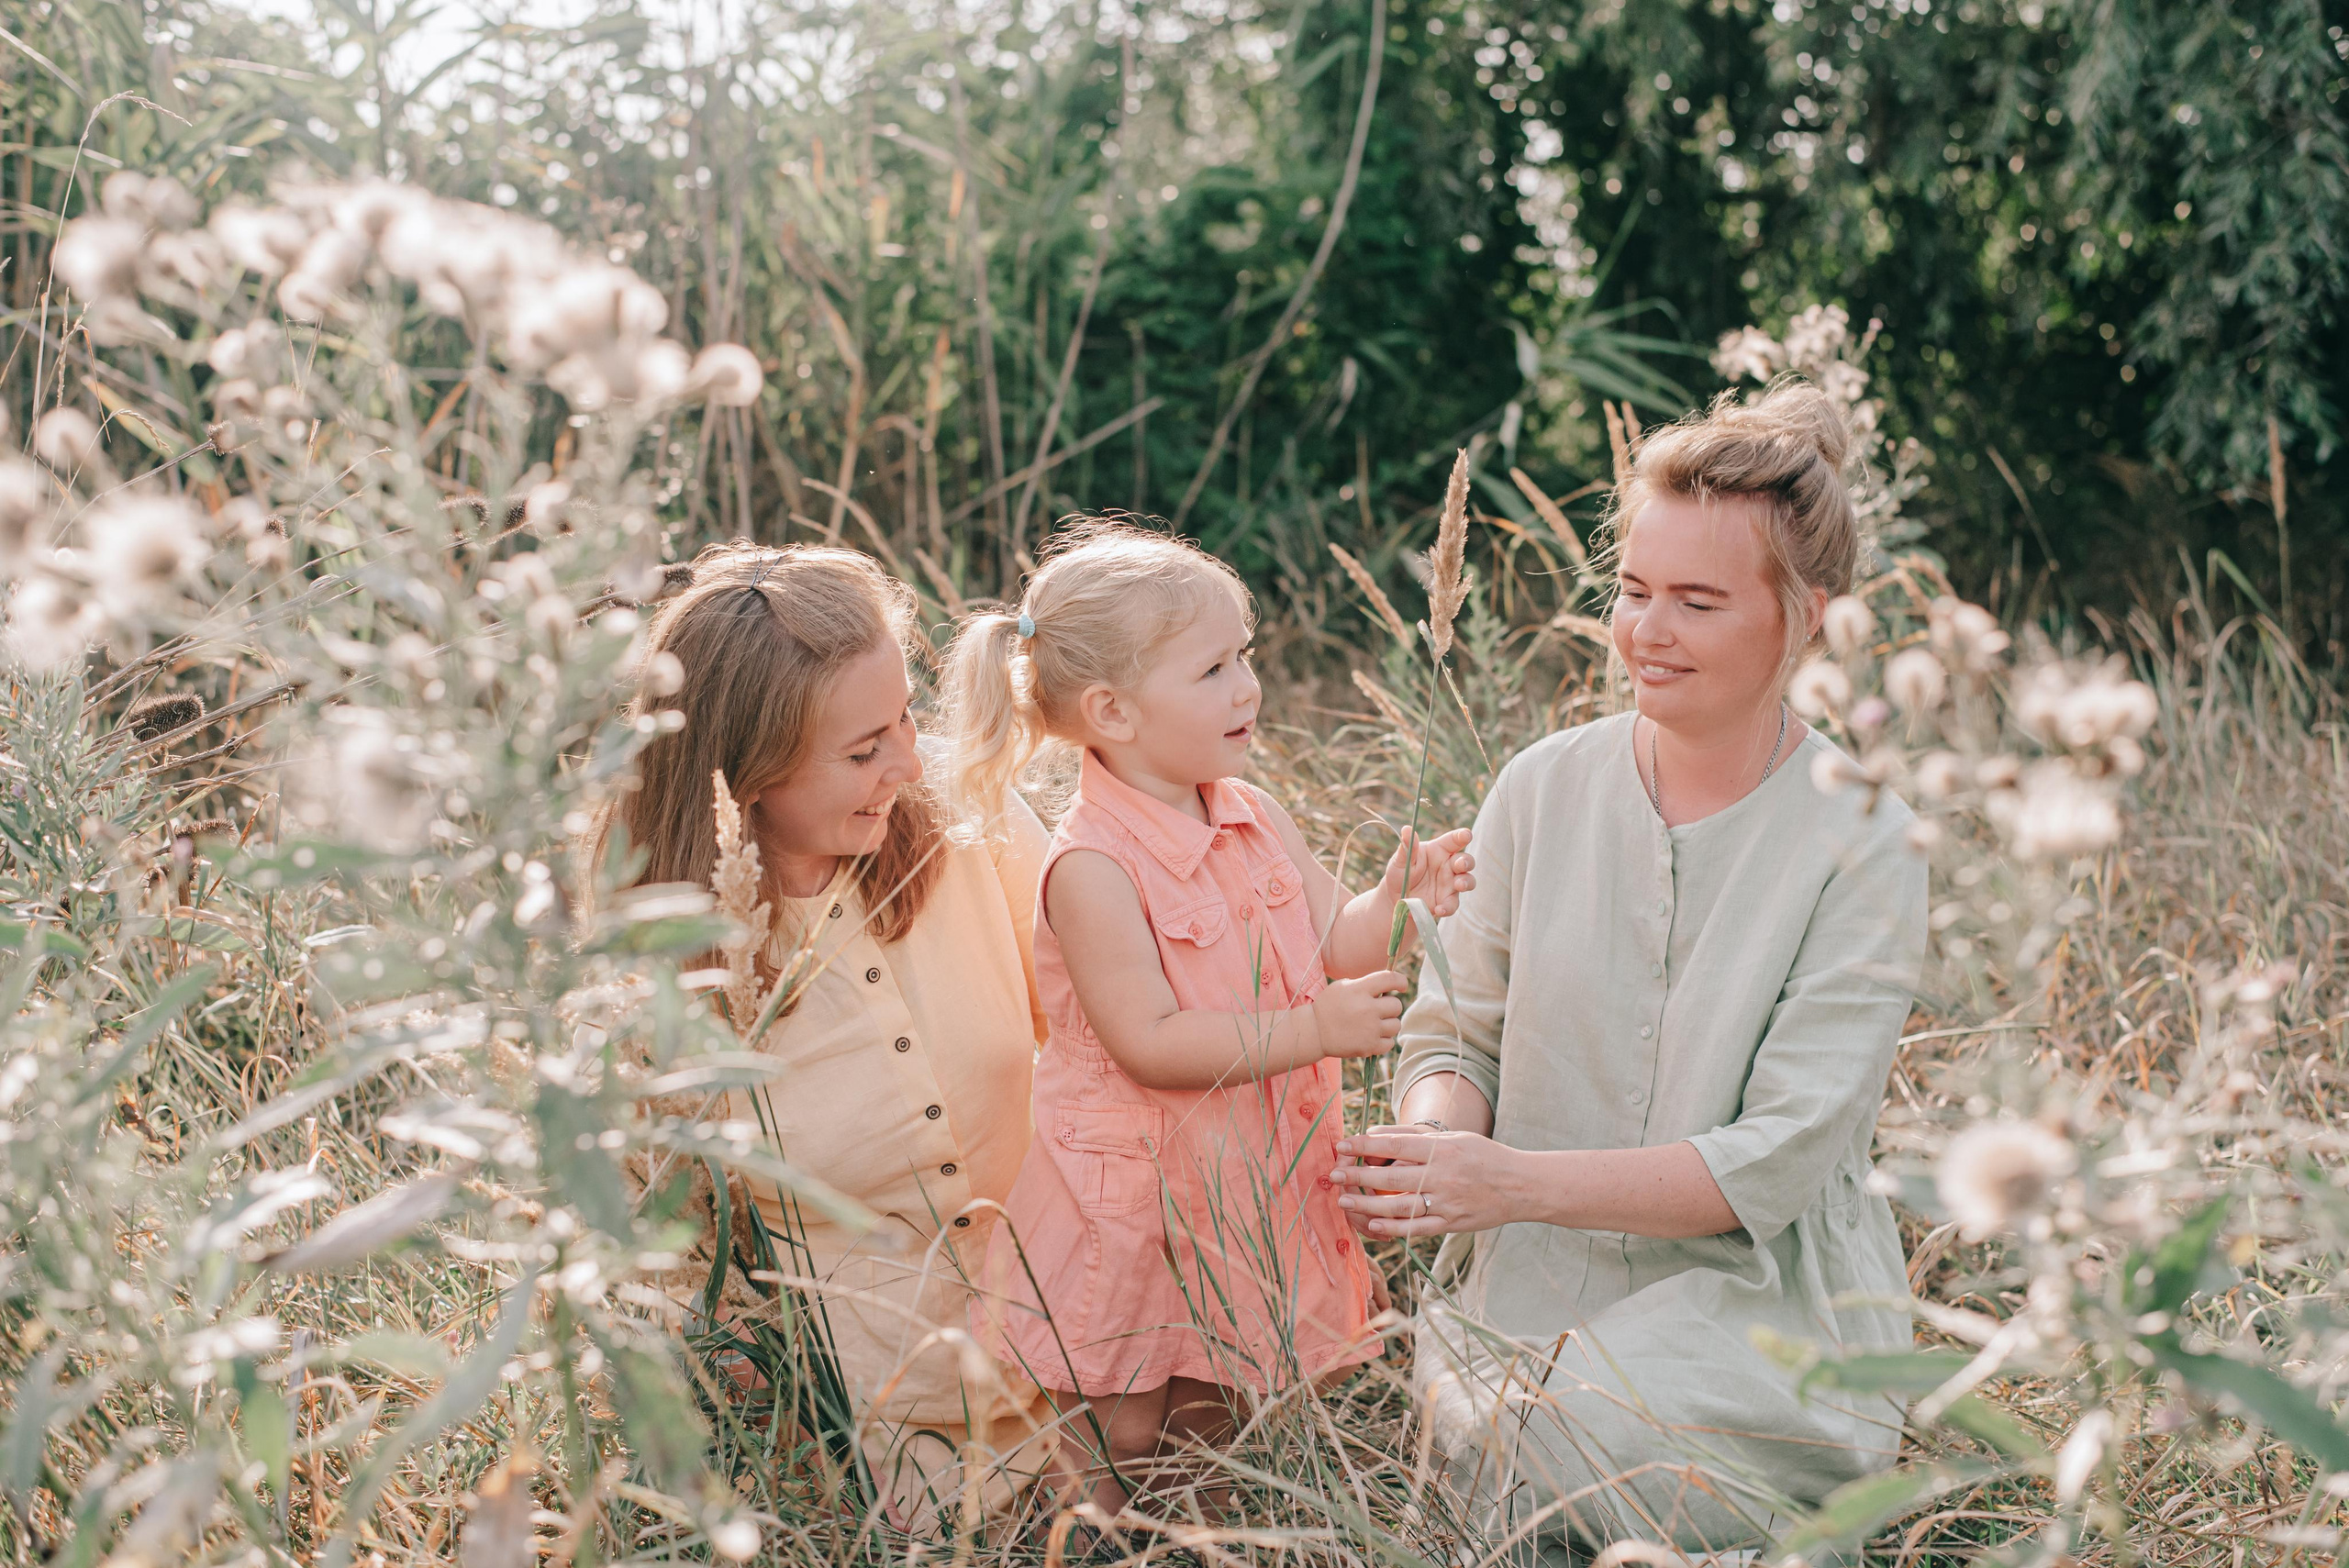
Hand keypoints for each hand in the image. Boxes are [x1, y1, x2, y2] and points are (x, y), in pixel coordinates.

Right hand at [1310, 971, 1405, 1059]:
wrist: (1314, 1032)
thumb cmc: (1329, 1006)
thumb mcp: (1342, 986)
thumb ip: (1365, 984)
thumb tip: (1389, 986)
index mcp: (1360, 989)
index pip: (1391, 979)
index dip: (1400, 981)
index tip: (1401, 986)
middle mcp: (1367, 1008)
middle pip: (1397, 1005)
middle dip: (1390, 1007)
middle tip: (1379, 1010)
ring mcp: (1370, 1029)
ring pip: (1396, 1025)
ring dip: (1388, 1024)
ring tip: (1375, 1024)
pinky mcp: (1369, 1046)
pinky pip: (1390, 1043)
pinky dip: (1383, 1040)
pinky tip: (1371, 1036)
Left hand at [1330, 1124, 1523, 1236]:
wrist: (1521, 1186)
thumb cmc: (1483, 1156)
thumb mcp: (1454, 1138)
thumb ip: (1417, 1138)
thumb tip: (1376, 1136)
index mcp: (1442, 1149)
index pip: (1395, 1145)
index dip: (1365, 1145)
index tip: (1342, 1145)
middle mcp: (1442, 1176)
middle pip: (1391, 1177)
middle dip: (1358, 1176)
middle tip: (1335, 1175)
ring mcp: (1446, 1202)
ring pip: (1399, 1206)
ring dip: (1367, 1205)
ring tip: (1345, 1201)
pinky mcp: (1451, 1224)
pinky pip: (1416, 1229)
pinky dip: (1392, 1228)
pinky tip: (1372, 1225)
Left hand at [1379, 827, 1475, 919]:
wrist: (1395, 898)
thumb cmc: (1399, 873)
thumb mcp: (1400, 860)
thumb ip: (1407, 847)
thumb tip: (1407, 829)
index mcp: (1438, 850)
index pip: (1453, 840)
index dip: (1462, 836)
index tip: (1466, 835)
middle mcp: (1448, 866)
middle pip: (1466, 861)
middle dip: (1467, 862)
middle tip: (1460, 865)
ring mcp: (1450, 884)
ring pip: (1468, 881)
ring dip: (1466, 882)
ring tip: (1459, 885)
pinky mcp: (1446, 901)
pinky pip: (1453, 903)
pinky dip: (1448, 907)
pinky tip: (1439, 908)